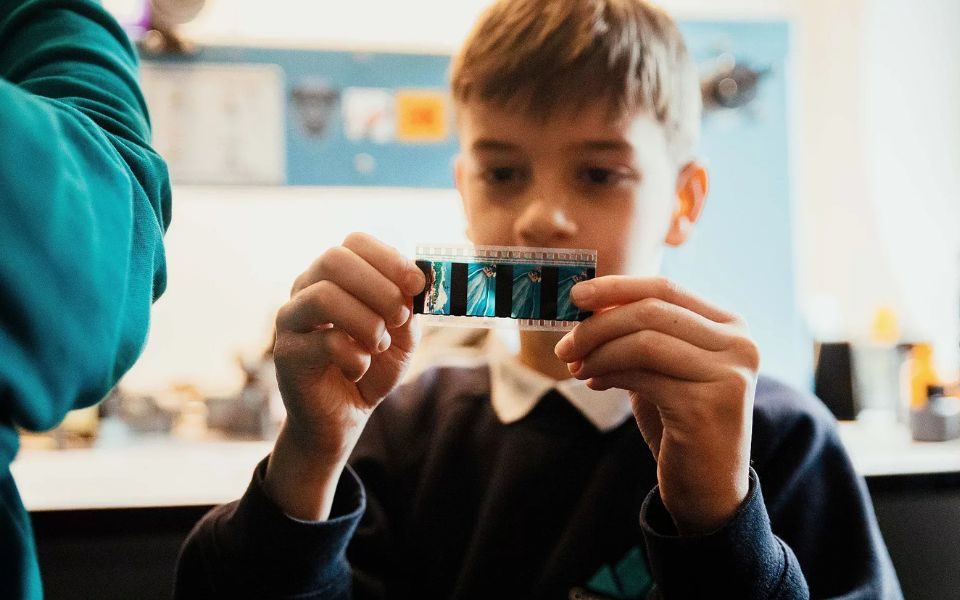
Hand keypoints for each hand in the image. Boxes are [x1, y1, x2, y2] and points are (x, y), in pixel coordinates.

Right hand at [265, 232, 424, 519]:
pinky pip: (326, 342)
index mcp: (336, 276)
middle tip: (399, 318)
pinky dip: (356, 358)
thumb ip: (409, 307)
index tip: (417, 284)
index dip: (390, 258)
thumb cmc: (372, 367)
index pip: (355, 242)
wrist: (344, 415)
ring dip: (367, 322)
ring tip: (378, 344)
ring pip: (324, 296)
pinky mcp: (287, 353)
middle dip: (379, 288)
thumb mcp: (403, 336)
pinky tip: (359, 369)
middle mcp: (307, 288)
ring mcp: (292, 319)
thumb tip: (419, 281)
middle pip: (334, 259)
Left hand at [554, 276, 758, 534]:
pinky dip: (608, 374)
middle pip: (651, 311)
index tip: (576, 295)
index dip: (616, 287)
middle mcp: (739, 345)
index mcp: (730, 326)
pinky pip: (642, 375)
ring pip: (644, 341)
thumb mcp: (659, 367)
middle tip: (565, 346)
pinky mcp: (707, 405)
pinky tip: (593, 383)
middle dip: (598, 325)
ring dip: (599, 352)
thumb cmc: (679, 421)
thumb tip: (588, 303)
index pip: (665, 288)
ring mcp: (728, 374)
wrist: (707, 487)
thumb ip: (637, 333)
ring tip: (577, 368)